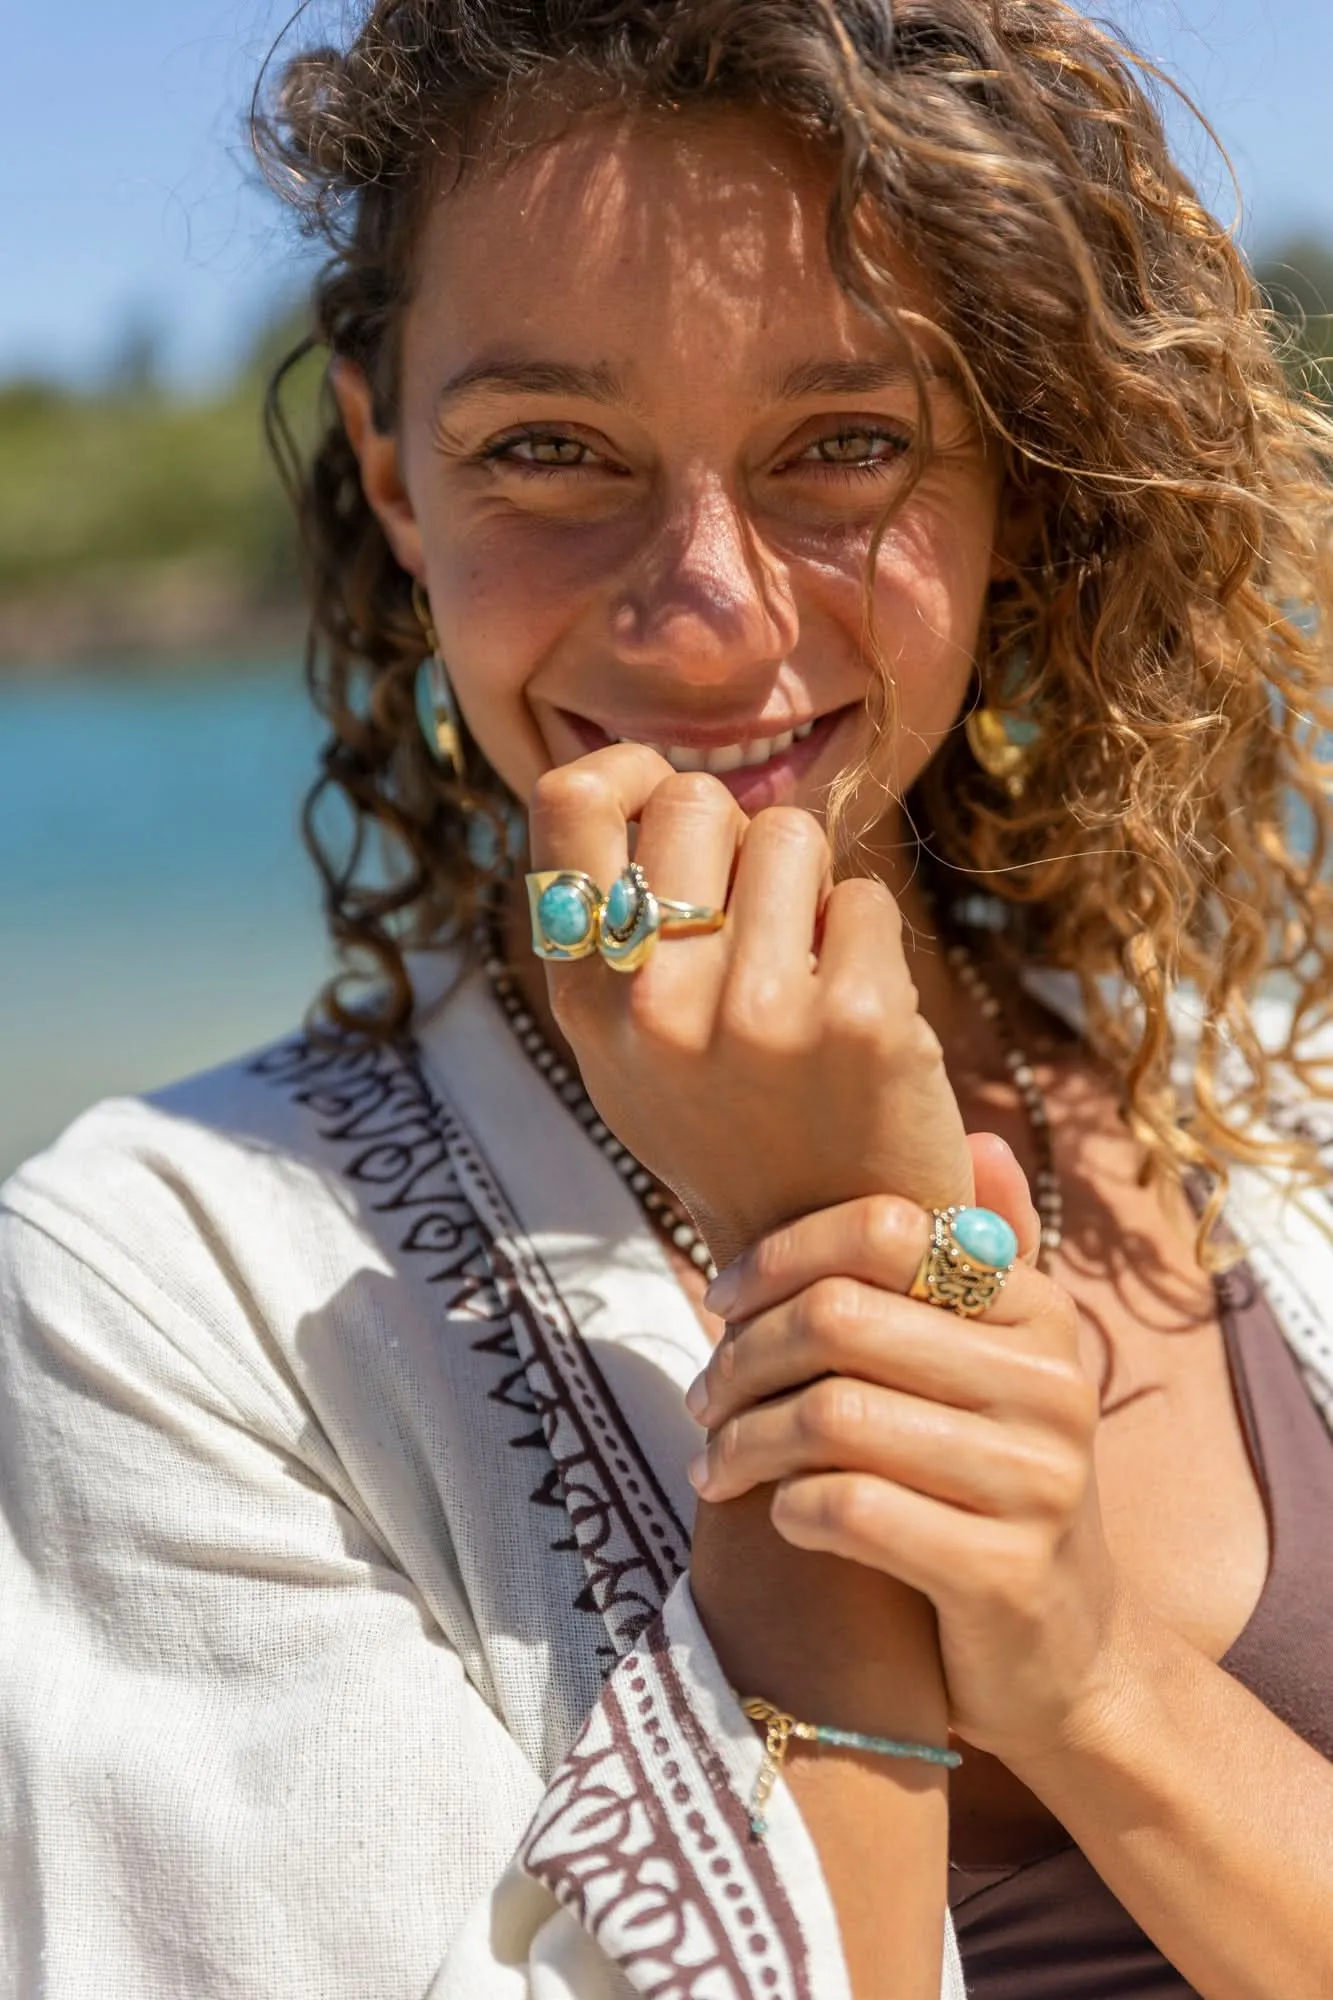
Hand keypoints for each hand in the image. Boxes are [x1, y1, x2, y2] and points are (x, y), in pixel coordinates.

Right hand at [528, 743, 973, 1268]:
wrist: (824, 1250)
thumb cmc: (729, 1125)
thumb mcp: (626, 1048)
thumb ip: (613, 932)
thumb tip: (637, 785)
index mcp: (586, 1001)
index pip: (569, 802)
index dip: (627, 771)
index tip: (664, 799)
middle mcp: (655, 1004)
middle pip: (695, 801)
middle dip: (739, 840)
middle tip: (759, 924)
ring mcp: (758, 1012)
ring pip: (790, 834)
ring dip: (810, 887)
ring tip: (806, 973)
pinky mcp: (858, 1019)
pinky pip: (865, 896)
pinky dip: (869, 940)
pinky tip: (856, 1013)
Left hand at [684, 1180, 1128, 1768]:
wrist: (1062, 1655)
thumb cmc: (990, 1484)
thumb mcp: (998, 1366)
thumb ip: (981, 1259)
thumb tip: (983, 1137)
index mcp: (1040, 1310)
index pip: (883, 1229)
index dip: (779, 1254)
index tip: (723, 1299)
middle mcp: (1051, 1382)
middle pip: (838, 1318)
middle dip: (740, 1356)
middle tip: (701, 1397)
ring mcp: (1036, 1480)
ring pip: (831, 1414)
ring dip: (744, 1441)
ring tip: (714, 1463)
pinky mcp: (1003, 1571)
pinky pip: (850, 1508)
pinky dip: (788, 1508)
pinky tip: (778, 1517)